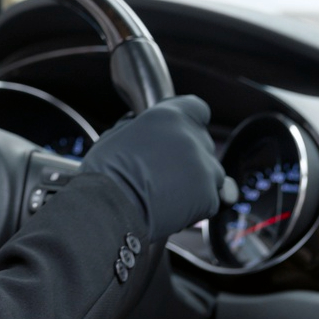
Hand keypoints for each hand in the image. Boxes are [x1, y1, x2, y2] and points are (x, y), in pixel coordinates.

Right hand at [78, 95, 226, 239]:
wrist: (109, 209)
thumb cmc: (106, 174)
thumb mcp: (117, 135)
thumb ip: (140, 128)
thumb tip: (140, 128)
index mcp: (168, 117)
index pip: (198, 109)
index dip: (189, 122)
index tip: (180, 133)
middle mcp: (191, 138)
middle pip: (203, 143)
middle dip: (189, 155)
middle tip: (166, 170)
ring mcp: (203, 168)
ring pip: (212, 171)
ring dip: (197, 179)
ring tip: (171, 191)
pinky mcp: (209, 197)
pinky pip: (211, 198)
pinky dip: (197, 204)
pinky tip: (174, 207)